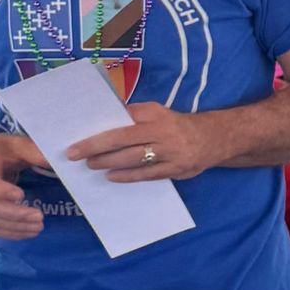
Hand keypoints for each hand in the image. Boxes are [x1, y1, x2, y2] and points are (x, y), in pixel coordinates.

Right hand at [0, 132, 49, 240]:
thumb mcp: (16, 143)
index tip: (21, 195)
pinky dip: (11, 233)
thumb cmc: (0, 150)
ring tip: (39, 226)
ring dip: (16, 227)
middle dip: (14, 214)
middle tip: (39, 216)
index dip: (0, 190)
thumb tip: (56, 162)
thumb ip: (33, 151)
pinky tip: (30, 232)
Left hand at [66, 102, 211, 181]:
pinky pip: (147, 174)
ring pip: (134, 158)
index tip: (77, 139)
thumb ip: (133, 115)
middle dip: (97, 148)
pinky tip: (112, 177)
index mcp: (156, 115)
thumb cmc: (176, 124)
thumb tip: (102, 120)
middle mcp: (163, 131)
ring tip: (92, 165)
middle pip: (124, 140)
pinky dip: (128, 176)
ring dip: (109, 163)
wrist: (214, 138)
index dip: (99, 133)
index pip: (122, 122)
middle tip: (75, 155)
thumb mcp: (158, 112)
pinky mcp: (176, 169)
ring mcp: (171, 152)